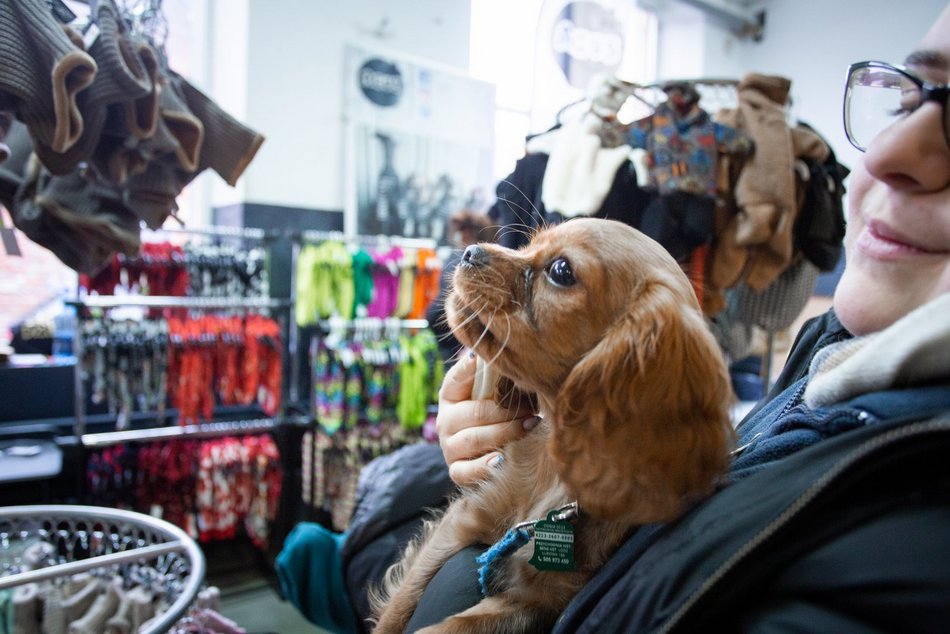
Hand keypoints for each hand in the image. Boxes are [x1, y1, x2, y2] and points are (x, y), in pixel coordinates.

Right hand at [436, 353, 538, 486]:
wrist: (497, 451)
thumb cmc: (498, 411)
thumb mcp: (491, 388)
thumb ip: (489, 372)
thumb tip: (481, 354)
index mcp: (450, 395)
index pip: (459, 379)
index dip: (482, 374)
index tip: (509, 371)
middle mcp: (445, 421)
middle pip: (476, 412)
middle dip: (508, 409)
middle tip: (534, 407)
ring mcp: (449, 448)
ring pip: (473, 439)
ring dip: (506, 432)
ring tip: (531, 425)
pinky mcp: (456, 471)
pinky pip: (465, 471)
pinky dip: (484, 467)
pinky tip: (503, 460)